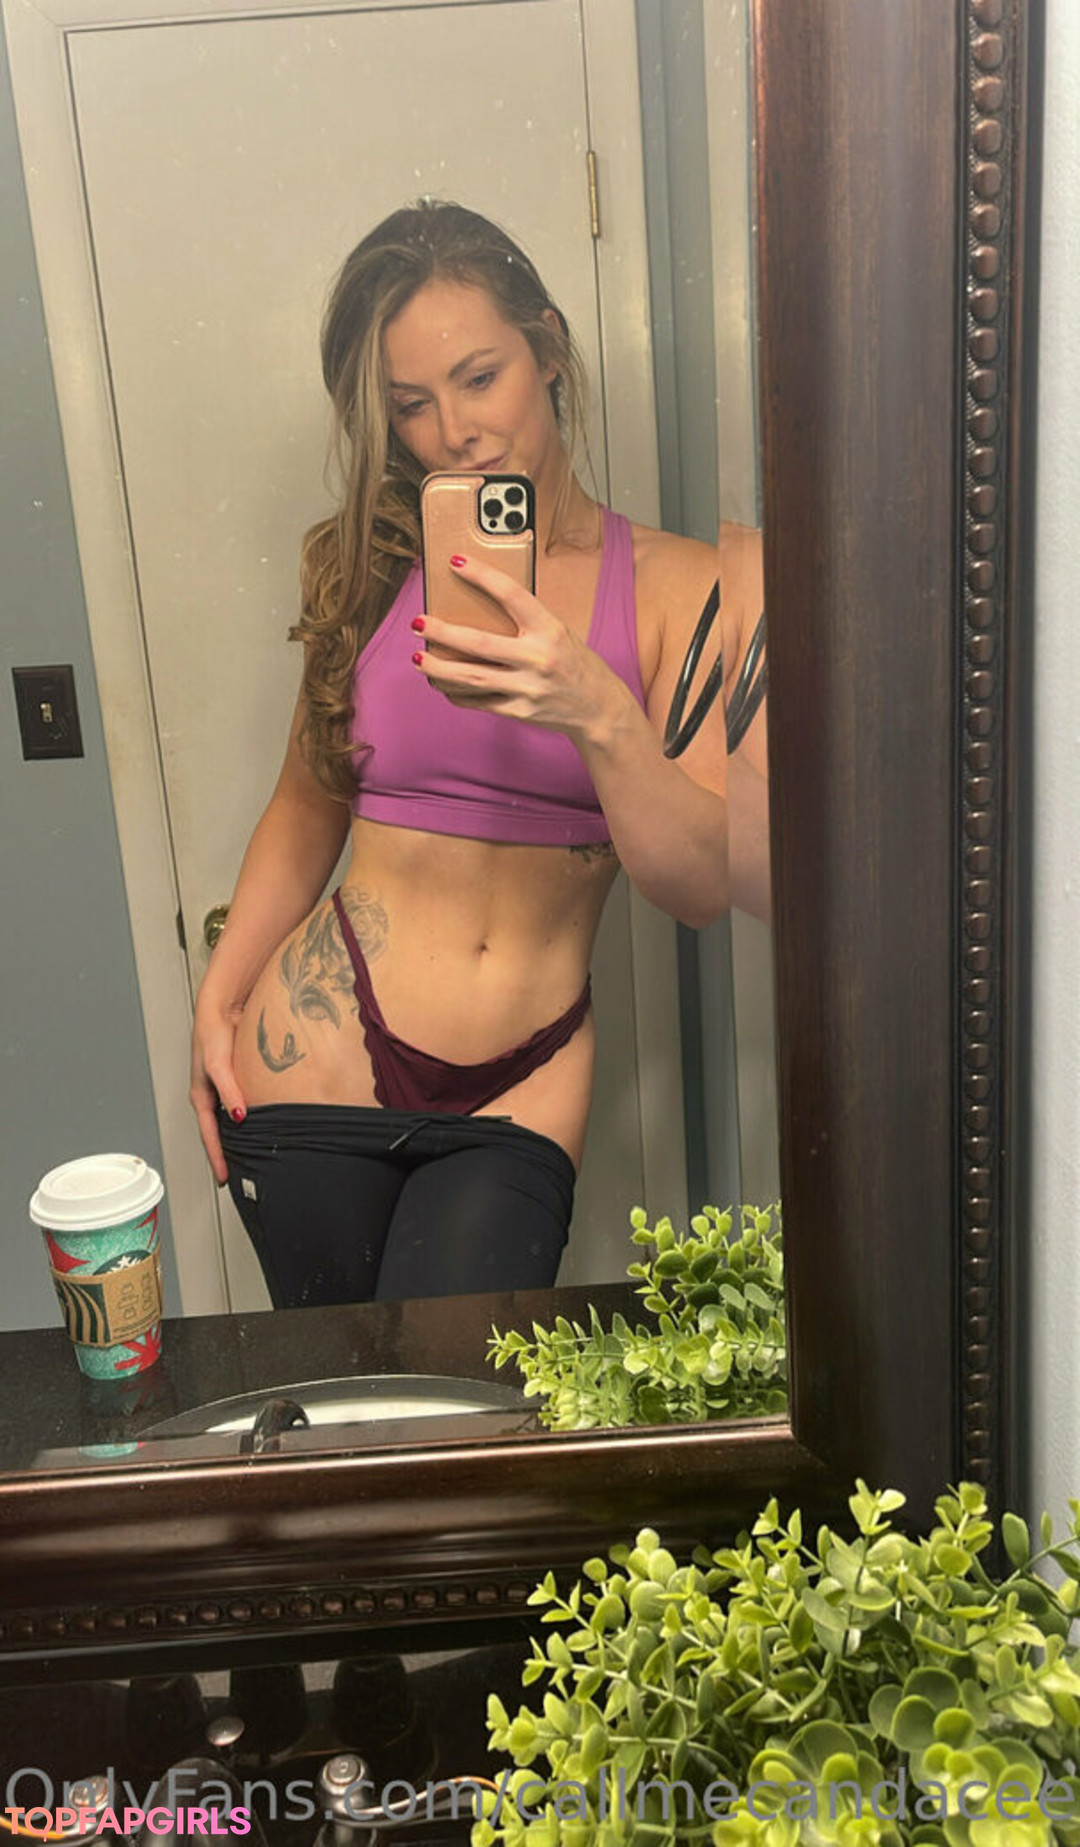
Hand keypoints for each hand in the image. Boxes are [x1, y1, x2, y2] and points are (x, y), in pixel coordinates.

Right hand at [189, 997, 245, 1185]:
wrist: (224, 1007)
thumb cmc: (211, 1032)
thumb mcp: (218, 1065)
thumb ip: (229, 1091)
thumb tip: (240, 1117)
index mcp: (202, 1096)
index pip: (209, 1136)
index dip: (217, 1158)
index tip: (224, 1178)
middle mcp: (214, 1095)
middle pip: (220, 1132)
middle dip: (227, 1153)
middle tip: (240, 1174)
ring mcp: (227, 1088)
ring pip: (234, 1120)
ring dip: (242, 1137)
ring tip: (254, 1155)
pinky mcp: (241, 1079)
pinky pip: (246, 1104)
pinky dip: (253, 1117)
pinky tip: (266, 1123)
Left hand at [413, 555, 621, 741]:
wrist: (598, 708)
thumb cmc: (574, 663)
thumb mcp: (558, 632)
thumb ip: (525, 623)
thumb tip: (477, 610)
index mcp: (549, 629)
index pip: (512, 594)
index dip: (482, 576)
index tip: (456, 563)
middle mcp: (538, 658)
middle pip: (480, 643)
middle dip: (443, 632)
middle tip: (418, 622)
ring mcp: (528, 687)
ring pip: (472, 677)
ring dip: (440, 667)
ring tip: (419, 658)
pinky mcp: (520, 711)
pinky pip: (479, 701)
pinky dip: (457, 692)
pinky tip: (442, 683)